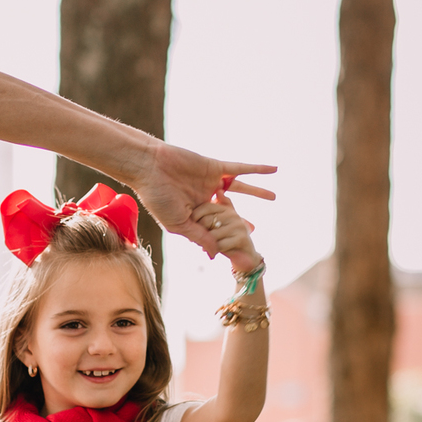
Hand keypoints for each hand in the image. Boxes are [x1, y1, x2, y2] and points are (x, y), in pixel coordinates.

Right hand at [131, 141, 274, 247]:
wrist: (148, 167)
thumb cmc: (157, 198)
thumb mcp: (179, 224)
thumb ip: (200, 237)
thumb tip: (218, 255)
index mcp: (193, 214)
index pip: (214, 228)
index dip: (225, 238)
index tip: (238, 249)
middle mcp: (204, 198)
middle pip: (228, 210)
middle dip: (240, 220)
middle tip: (253, 229)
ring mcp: (210, 182)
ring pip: (239, 189)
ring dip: (256, 192)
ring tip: (273, 197)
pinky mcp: (214, 167)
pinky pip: (240, 169)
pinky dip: (257, 169)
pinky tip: (273, 169)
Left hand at [187, 190, 262, 271]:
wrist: (245, 257)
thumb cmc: (228, 240)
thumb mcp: (221, 224)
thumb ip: (216, 211)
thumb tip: (219, 192)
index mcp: (227, 209)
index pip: (206, 206)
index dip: (195, 217)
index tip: (193, 228)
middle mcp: (233, 215)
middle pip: (206, 220)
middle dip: (199, 232)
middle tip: (197, 240)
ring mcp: (238, 226)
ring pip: (211, 234)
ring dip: (205, 243)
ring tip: (205, 246)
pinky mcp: (241, 238)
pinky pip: (219, 245)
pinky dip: (213, 250)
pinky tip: (213, 252)